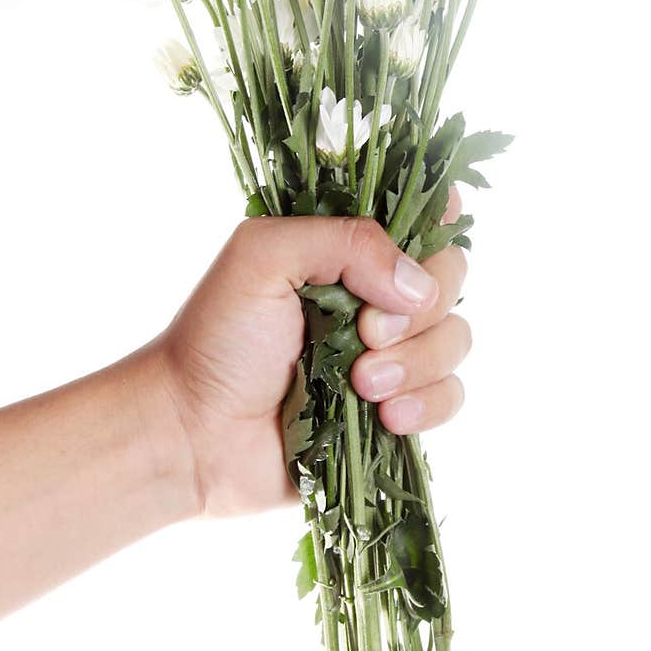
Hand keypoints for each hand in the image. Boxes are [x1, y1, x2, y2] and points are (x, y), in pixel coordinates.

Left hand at [157, 196, 470, 515]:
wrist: (195, 436)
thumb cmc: (216, 340)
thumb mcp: (263, 257)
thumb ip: (345, 243)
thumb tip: (418, 285)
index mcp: (343, 250)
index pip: (419, 215)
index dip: (436, 223)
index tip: (421, 246)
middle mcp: (373, 296)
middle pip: (450, 278)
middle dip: (418, 311)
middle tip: (365, 335)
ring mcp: (388, 354)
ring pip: (455, 340)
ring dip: (417, 363)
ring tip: (362, 386)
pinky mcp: (395, 410)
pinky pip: (450, 397)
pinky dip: (427, 405)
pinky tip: (386, 418)